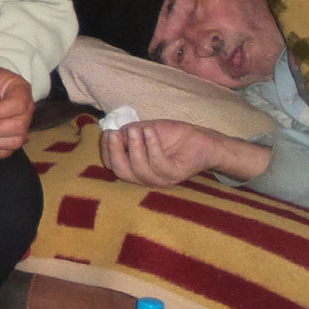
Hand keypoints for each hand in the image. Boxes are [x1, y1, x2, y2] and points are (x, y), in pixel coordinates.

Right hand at [98, 118, 268, 188]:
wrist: (201, 139)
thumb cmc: (173, 135)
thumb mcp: (145, 131)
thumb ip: (128, 134)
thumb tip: (113, 134)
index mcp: (136, 168)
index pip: (113, 166)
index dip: (106, 151)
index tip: (108, 133)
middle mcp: (146, 177)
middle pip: (122, 172)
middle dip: (114, 152)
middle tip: (114, 133)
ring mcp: (161, 179)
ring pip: (139, 170)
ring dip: (135, 147)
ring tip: (138, 130)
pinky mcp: (175, 175)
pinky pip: (159, 164)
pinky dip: (152, 146)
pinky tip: (151, 132)